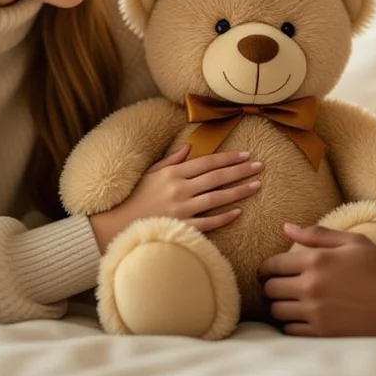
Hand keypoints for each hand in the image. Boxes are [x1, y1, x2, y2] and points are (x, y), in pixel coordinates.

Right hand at [90, 147, 261, 252]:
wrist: (115, 225)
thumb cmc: (133, 198)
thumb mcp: (151, 174)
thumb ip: (172, 161)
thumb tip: (190, 148)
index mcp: (173, 173)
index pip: (208, 162)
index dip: (229, 158)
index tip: (246, 154)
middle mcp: (179, 188)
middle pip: (217, 177)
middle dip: (241, 170)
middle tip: (260, 166)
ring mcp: (181, 209)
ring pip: (217, 198)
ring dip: (239, 191)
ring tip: (256, 186)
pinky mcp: (180, 227)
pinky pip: (207, 222)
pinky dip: (223, 217)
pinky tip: (238, 212)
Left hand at [258, 223, 375, 337]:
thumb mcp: (353, 241)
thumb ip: (317, 234)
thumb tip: (286, 227)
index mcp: (316, 261)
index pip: (272, 266)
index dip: (265, 269)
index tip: (268, 272)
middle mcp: (311, 287)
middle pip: (270, 289)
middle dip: (270, 287)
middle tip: (278, 287)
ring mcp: (316, 312)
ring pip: (276, 311)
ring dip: (279, 307)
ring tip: (289, 303)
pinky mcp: (322, 333)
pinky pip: (290, 331)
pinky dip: (290, 325)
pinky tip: (301, 318)